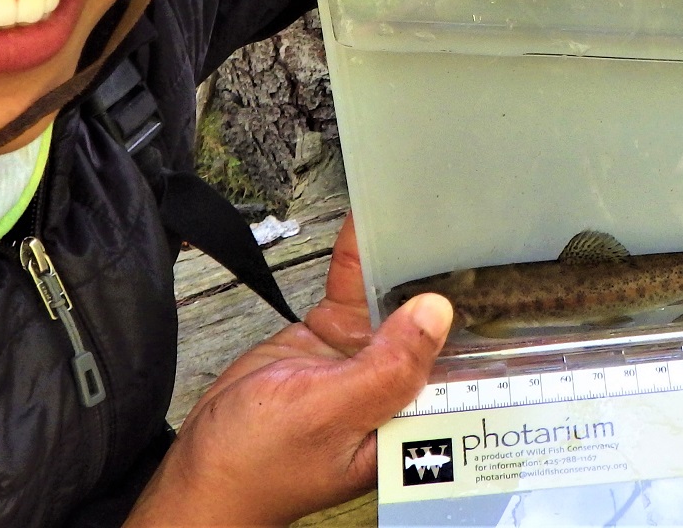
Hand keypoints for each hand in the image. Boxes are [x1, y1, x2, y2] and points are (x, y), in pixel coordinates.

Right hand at [126, 220, 449, 526]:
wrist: (202, 469)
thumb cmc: (259, 467)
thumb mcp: (326, 414)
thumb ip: (385, 367)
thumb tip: (435, 314)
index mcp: (410, 421)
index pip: (457, 364)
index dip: (472, 318)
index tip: (481, 268)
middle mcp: (392, 390)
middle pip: (428, 326)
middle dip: (439, 279)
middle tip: (453, 224)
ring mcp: (358, 363)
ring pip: (389, 301)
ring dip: (399, 263)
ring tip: (416, 213)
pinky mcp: (326, 342)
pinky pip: (350, 294)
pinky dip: (357, 261)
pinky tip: (367, 227)